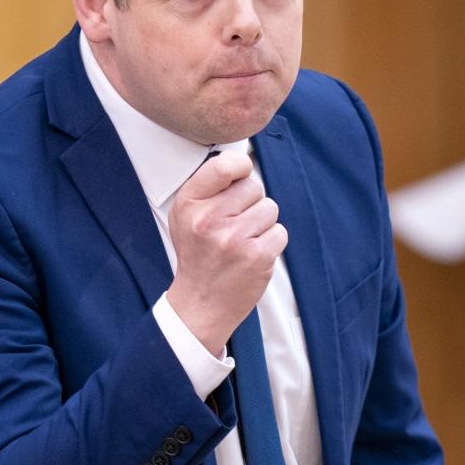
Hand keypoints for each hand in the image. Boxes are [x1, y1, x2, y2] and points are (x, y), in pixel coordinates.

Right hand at [166, 151, 287, 355]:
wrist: (201, 303)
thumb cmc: (197, 254)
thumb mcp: (185, 216)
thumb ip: (209, 187)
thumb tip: (243, 162)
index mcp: (189, 204)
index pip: (225, 166)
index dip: (240, 167)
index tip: (240, 175)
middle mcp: (209, 219)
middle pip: (253, 186)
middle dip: (250, 202)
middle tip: (234, 225)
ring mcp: (234, 238)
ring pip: (269, 208)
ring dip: (262, 224)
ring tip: (242, 241)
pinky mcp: (257, 256)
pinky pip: (279, 231)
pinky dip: (271, 242)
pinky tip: (253, 254)